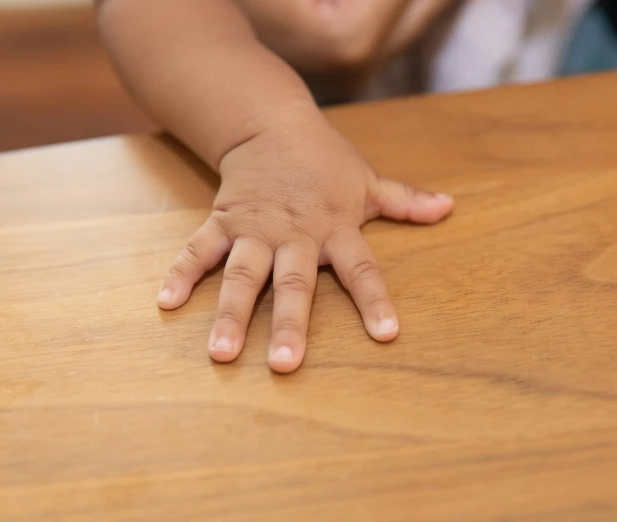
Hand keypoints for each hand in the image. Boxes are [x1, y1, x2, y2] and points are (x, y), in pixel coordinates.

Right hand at [157, 109, 452, 372]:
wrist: (271, 123)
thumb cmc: (325, 160)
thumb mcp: (368, 180)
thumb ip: (405, 200)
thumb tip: (449, 207)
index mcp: (336, 227)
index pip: (361, 269)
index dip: (374, 300)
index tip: (386, 335)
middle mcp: (295, 233)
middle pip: (294, 284)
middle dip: (290, 324)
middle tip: (285, 365)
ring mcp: (255, 228)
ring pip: (243, 274)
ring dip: (232, 313)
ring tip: (221, 353)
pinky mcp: (223, 220)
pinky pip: (199, 249)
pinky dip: (183, 273)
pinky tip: (167, 302)